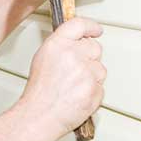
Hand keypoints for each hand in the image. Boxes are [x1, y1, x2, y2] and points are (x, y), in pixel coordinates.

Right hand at [19, 17, 105, 139]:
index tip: (96, 30)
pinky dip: (92, 92)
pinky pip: (100, 87)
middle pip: (95, 47)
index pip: (80, 25)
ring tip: (72, 86)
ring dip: (91, 76)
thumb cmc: (39, 91)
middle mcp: (73, 55)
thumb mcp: (43, 59)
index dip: (91, 27)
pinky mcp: (95, 89)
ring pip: (100, 68)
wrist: (40, 115)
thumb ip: (61, 46)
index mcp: (57, 45)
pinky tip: (77, 95)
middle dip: (89, 57)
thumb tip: (77, 41)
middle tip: (75, 69)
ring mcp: (86, 73)